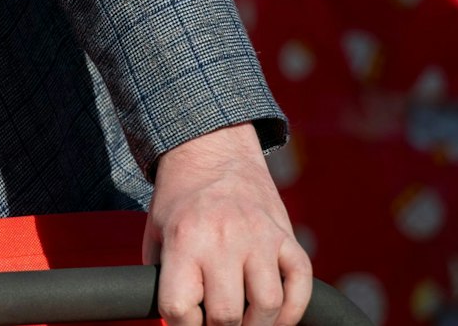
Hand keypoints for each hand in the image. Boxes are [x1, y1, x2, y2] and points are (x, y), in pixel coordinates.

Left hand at [146, 124, 310, 325]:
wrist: (212, 149)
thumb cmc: (180, 198)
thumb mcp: (156, 231)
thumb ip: (162, 275)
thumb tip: (173, 318)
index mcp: (184, 239)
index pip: (179, 306)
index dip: (181, 325)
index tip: (185, 322)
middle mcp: (223, 239)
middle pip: (226, 315)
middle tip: (216, 323)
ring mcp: (260, 237)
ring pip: (268, 306)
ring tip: (246, 324)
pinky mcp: (286, 237)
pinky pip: (300, 286)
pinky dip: (293, 311)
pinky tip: (277, 316)